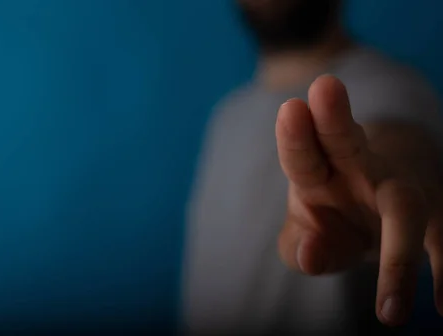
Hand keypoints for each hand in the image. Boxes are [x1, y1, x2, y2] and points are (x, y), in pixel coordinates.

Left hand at [275, 75, 442, 325]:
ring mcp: (401, 190)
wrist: (385, 199)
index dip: (294, 133)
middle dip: (332, 117)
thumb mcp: (310, 227)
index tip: (290, 109)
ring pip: (403, 208)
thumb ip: (299, 243)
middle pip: (344, 138)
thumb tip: (309, 255)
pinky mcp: (435, 216)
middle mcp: (358, 168)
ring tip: (391, 311)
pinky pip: (442, 245)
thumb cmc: (336, 211)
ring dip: (397, 256)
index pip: (301, 152)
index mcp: (317, 170)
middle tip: (324, 86)